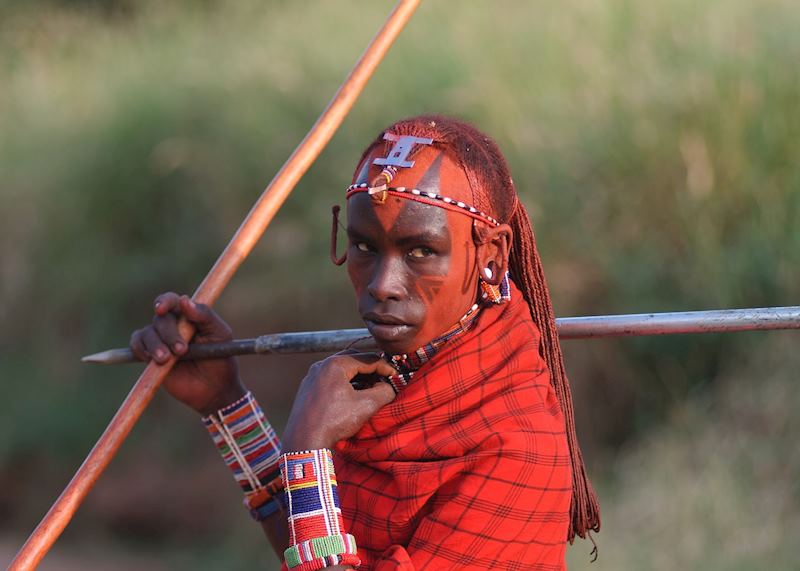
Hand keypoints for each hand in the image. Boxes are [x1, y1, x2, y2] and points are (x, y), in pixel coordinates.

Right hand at [129, 292, 245, 415]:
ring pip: (146, 333)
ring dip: (154, 345)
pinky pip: (137, 345)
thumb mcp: (220, 334)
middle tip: (181, 350)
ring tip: (166, 360)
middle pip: (160, 320)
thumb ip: (205, 316)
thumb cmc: (221, 357)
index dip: (164, 302)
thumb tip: (184, 300)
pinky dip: (140, 349)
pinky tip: (153, 359)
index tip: (162, 309)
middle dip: (169, 334)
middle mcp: (172, 325)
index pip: (172, 301)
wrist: (215, 388)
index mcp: (189, 315)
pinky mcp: (151, 357)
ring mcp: (160, 341)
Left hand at [281, 352, 396, 451]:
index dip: (385, 367)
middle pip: (353, 361)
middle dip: (370, 370)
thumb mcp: (366, 405)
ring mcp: (311, 378)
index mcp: (335, 364)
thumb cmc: (334, 422)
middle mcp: (320, 366)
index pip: (367, 359)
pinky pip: (330, 381)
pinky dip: (344, 384)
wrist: (304, 442)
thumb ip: (384, 391)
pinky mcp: (307, 390)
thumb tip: (389, 386)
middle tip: (384, 379)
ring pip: (341, 371)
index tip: (396, 376)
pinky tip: (353, 397)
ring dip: (358, 378)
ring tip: (371, 389)